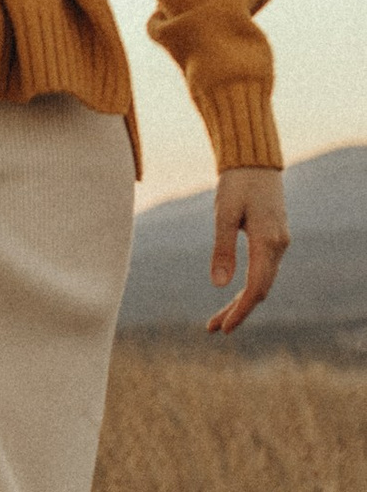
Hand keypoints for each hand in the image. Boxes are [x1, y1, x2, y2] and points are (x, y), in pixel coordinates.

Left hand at [207, 166, 290, 335]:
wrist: (255, 162)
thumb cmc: (236, 185)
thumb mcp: (224, 214)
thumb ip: (222, 249)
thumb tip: (218, 285)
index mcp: (267, 242)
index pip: (256, 287)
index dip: (240, 311)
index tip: (223, 328)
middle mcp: (278, 246)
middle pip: (260, 290)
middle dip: (238, 311)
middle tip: (213, 329)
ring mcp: (279, 243)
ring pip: (263, 282)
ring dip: (242, 302)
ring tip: (217, 320)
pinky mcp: (274, 240)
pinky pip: (264, 271)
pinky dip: (249, 287)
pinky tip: (233, 295)